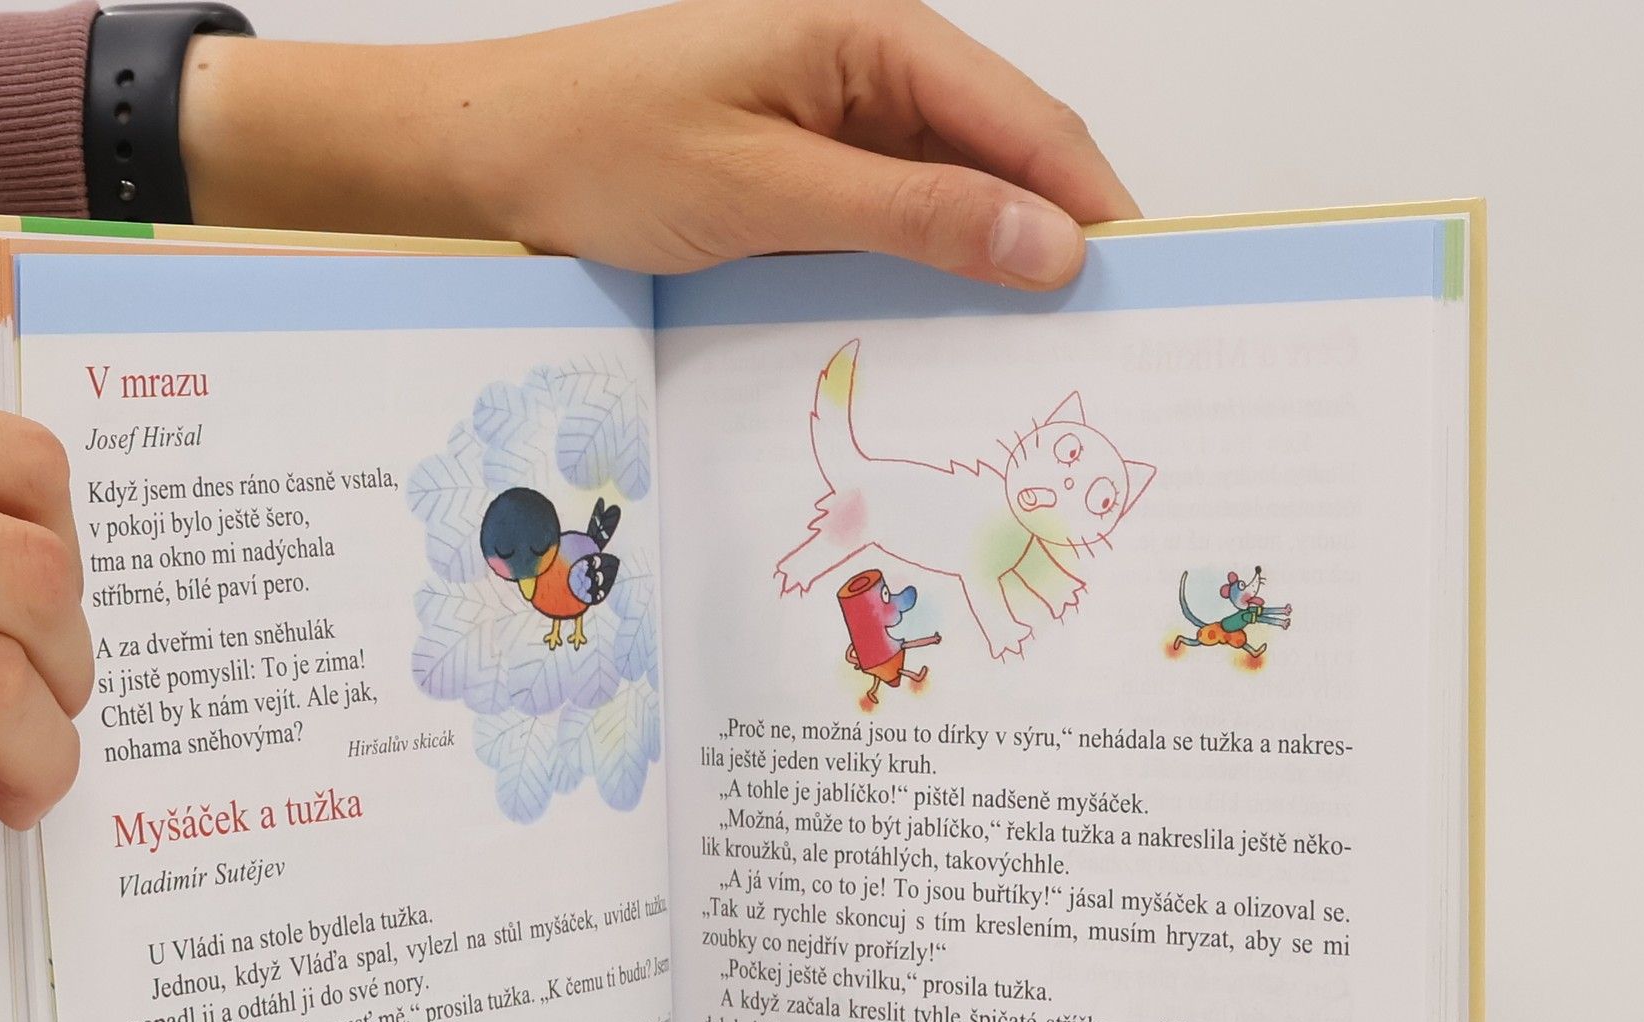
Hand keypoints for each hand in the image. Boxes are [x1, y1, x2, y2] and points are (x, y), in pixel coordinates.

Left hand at [181, 0, 1135, 291]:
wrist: (495, 157)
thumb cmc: (609, 147)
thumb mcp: (769, 191)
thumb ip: (912, 216)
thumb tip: (1048, 246)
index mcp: (876, 39)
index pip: (1029, 123)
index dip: (1096, 205)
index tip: (1149, 288)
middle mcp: (872, 73)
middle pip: (1006, 160)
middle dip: (1060, 243)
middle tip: (1106, 345)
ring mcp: (841, 127)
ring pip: (956, 202)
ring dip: (996, 270)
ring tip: (1041, 359)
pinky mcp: (809, 179)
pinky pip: (897, 227)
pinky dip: (930, 278)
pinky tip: (950, 339)